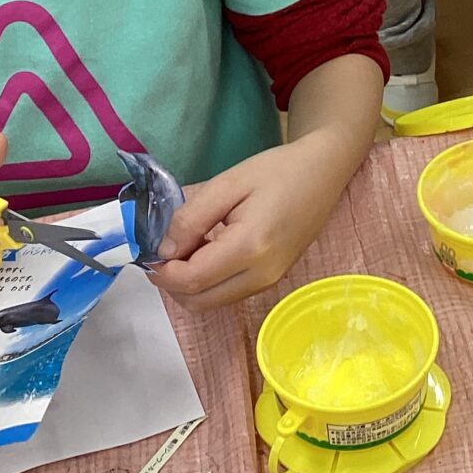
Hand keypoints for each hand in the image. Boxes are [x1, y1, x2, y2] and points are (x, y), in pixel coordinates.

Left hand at [150, 136, 345, 310]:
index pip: (191, 280)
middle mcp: (261, 275)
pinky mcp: (271, 280)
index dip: (162, 271)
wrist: (323, 174)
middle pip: (198, 301)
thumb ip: (192, 218)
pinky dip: (207, 281)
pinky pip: (228, 293)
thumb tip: (164, 251)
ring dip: (188, 283)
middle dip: (171, 281)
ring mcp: (269, 282)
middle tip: (163, 248)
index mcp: (250, 247)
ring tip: (187, 245)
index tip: (149, 248)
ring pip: (211, 302)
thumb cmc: (277, 171)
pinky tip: (207, 250)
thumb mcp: (228, 183)